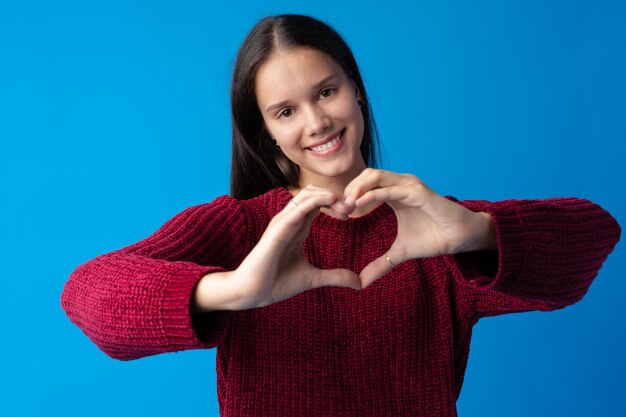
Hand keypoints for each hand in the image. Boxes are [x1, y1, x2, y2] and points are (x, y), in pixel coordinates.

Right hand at [193, 185, 360, 311]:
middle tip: (352, 209)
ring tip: (346, 208)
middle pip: (314, 192)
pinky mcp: (278, 228)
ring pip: (307, 194)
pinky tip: (333, 203)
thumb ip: (335, 277)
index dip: (336, 203)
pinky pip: (299, 207)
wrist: (252, 293)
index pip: (318, 203)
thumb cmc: (276, 283)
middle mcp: (290, 220)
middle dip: (335, 196)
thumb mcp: (313, 278)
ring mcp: (283, 222)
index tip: (352, 214)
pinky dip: (318, 200)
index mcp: (298, 227)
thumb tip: (359, 283)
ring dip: (329, 195)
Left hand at [343, 168, 495, 286]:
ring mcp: (409, 186)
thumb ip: (380, 264)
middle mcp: (401, 184)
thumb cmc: (434, 238)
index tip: (338, 213)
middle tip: (339, 208)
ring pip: (376, 176)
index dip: (349, 194)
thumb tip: (361, 282)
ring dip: (358, 188)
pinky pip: (392, 188)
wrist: (460, 238)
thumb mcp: (400, 253)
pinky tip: (360, 203)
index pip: (365, 184)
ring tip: (346, 204)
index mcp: (394, 193)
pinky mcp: (419, 192)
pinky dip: (373, 193)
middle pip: (367, 175)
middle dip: (350, 188)